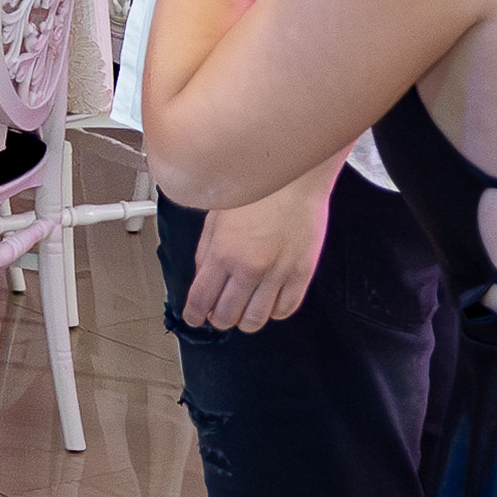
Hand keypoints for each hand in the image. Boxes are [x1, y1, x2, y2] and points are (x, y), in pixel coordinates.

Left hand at [179, 158, 342, 331]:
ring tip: (243, 312)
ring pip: (255, 319)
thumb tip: (202, 276)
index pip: (201, 299)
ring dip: (244, 321)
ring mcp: (277, 273)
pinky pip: (285, 309)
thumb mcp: (217, 214)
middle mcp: (249, 267)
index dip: (195, 315)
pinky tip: (269, 303)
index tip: (195, 318)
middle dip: (218, 319)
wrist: (297, 175)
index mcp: (223, 251)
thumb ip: (206, 249)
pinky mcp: (302, 273)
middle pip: (226, 315)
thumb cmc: (259, 187)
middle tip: (218, 314)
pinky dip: (274, 312)